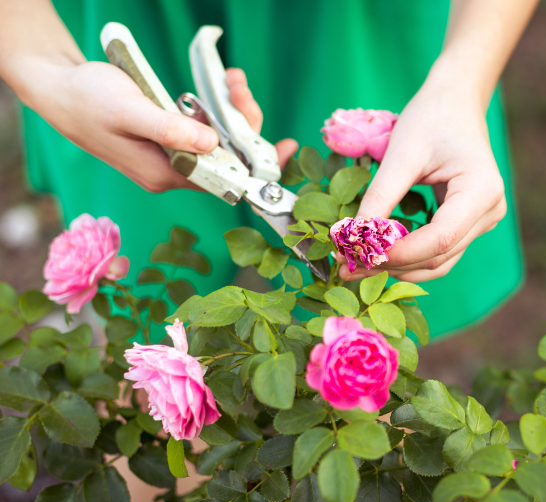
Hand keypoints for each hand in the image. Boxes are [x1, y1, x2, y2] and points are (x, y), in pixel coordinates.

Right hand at [27, 62, 296, 191]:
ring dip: (231, 111)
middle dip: (242, 122)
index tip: (285, 149)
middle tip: (239, 85)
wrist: (60, 91)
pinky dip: (216, 109)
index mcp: (164, 174)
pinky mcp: (170, 139)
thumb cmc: (89, 101)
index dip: (256, 166)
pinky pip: (205, 129)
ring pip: (218, 141)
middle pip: (226, 157)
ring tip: (231, 79)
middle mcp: (172, 171)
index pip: (223, 179)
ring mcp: (171, 155)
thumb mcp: (130, 111)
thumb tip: (213, 144)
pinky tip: (220, 86)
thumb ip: (170, 130)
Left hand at [339, 75, 506, 282]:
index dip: (400, 253)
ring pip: (439, 262)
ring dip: (398, 267)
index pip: (440, 239)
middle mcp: (489, 212)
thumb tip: (353, 236)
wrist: (454, 103)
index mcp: (482, 190)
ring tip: (357, 265)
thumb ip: (381, 196)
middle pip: (439, 256)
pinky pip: (438, 251)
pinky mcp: (468, 225)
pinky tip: (377, 255)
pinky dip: (408, 257)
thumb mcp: (401, 154)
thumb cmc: (431, 119)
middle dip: (392, 264)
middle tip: (347, 266)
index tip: (360, 255)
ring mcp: (482, 221)